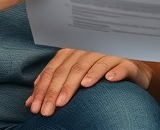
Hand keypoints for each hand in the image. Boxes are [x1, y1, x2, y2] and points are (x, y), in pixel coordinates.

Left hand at [26, 49, 152, 115]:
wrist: (130, 71)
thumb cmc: (96, 76)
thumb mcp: (72, 81)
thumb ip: (52, 88)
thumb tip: (30, 103)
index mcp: (72, 53)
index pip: (54, 70)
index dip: (44, 88)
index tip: (36, 107)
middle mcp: (88, 51)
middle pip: (71, 69)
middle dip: (59, 89)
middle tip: (51, 108)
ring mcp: (108, 54)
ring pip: (94, 64)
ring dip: (86, 76)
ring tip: (77, 90)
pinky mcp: (127, 62)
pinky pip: (121, 64)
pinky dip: (115, 71)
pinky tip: (109, 80)